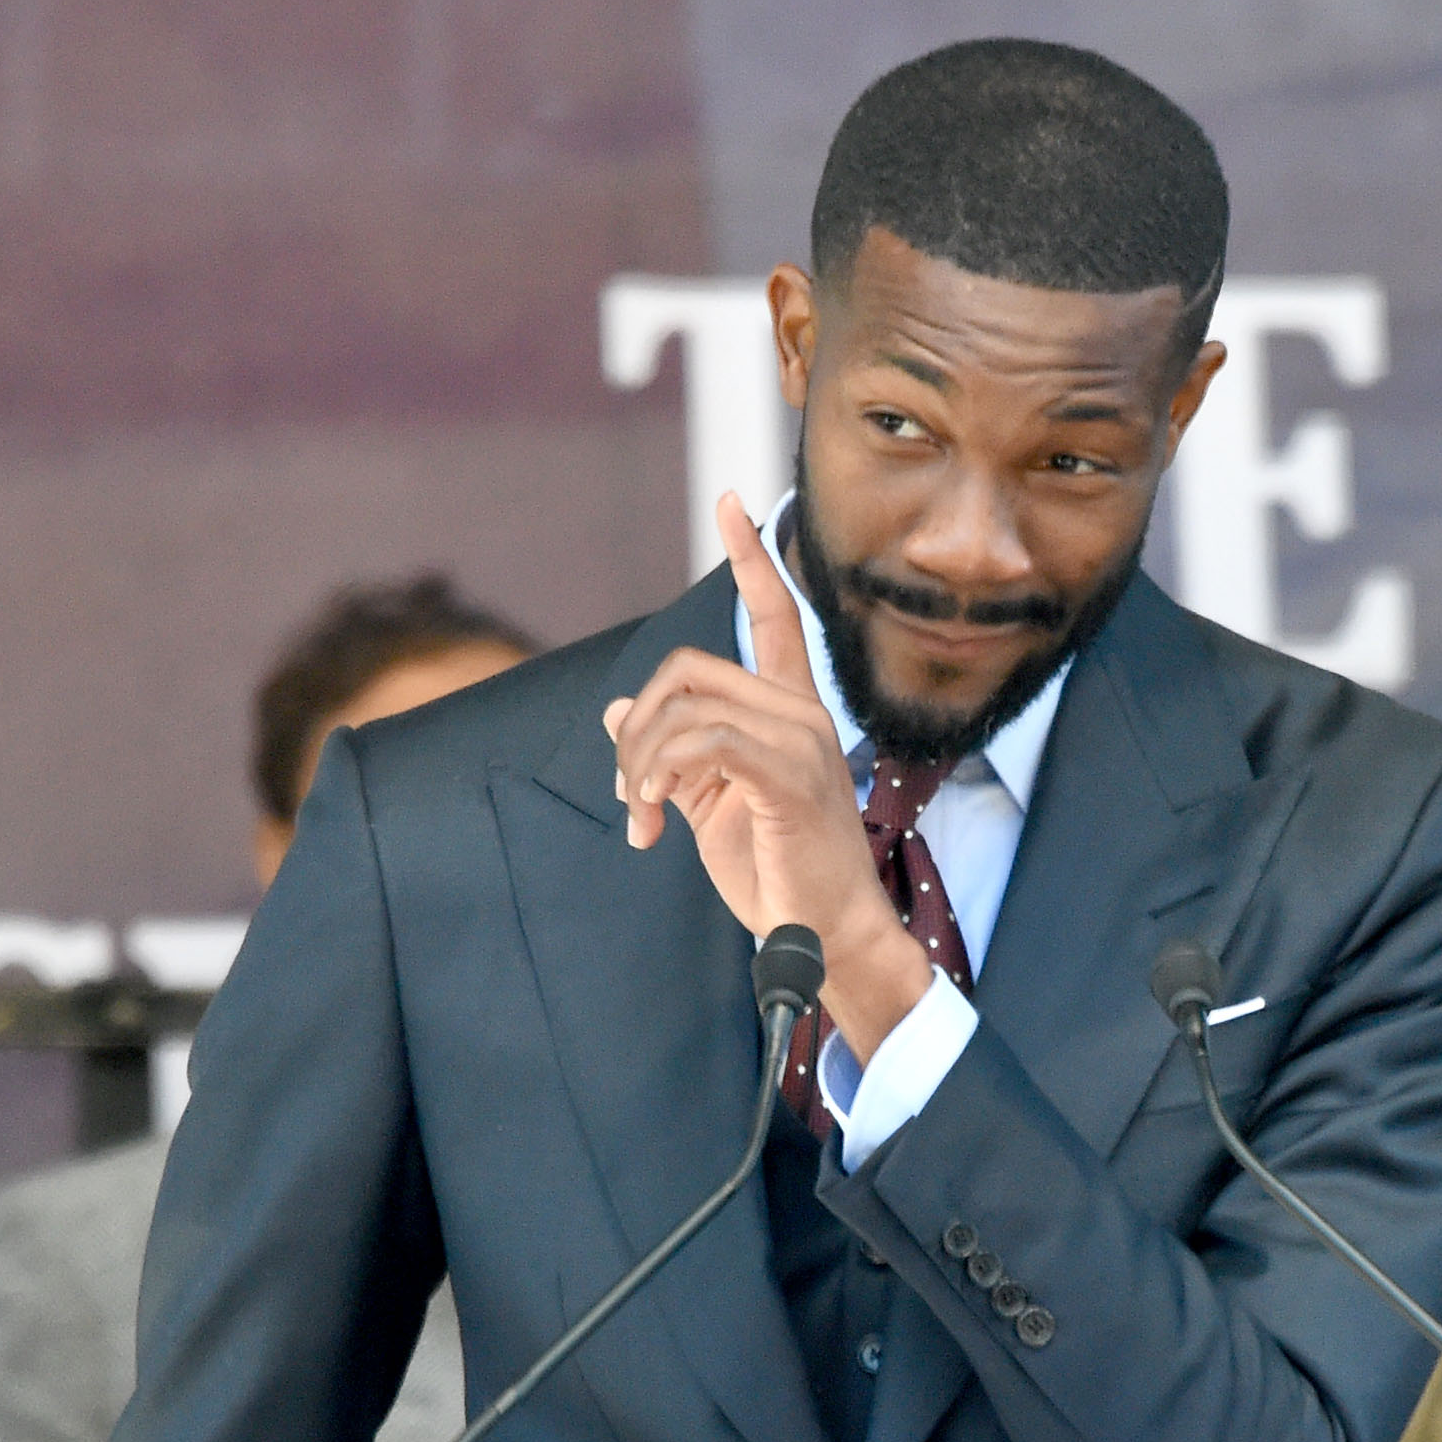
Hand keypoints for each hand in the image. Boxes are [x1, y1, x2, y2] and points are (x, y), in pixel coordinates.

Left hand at [603, 492, 931, 1062]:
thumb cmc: (778, 873)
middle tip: (628, 792)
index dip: (754, 560)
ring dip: (639, 762)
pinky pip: (703, 741)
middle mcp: (802, 714)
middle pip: (690, 668)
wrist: (824, 937)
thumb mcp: (711, 806)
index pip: (777, 617)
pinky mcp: (786, 777)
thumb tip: (617, 712)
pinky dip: (658, 774)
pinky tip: (651, 819)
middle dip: (638, 728)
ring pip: (686, 706)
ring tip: (640, 818)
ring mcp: (800, 741)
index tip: (736, 504)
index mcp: (791, 713)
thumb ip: (672, 754)